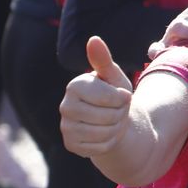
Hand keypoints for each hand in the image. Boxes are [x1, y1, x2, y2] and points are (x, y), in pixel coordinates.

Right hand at [60, 37, 134, 157]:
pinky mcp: (71, 145)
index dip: (123, 98)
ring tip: (112, 120)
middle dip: (121, 113)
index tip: (121, 95)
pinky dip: (109, 141)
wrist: (111, 120)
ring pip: (105, 133)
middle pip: (108, 116)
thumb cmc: (113, 94)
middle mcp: (65, 106)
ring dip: (116, 128)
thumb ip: (103, 60)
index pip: (110, 97)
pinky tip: (105, 134)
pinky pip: (100, 147)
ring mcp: (66, 127)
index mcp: (75, 86)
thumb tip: (93, 40)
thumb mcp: (114, 76)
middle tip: (116, 109)